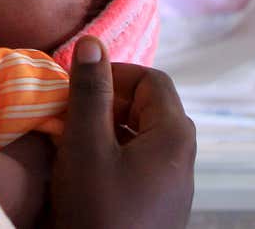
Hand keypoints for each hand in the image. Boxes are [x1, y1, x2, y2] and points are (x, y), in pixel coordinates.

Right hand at [49, 37, 194, 228]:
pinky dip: (114, 155)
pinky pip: (140, 164)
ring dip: (107, 129)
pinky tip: (86, 171)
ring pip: (142, 136)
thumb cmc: (100, 211)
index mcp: (176, 135)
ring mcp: (174, 185)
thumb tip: (92, 43)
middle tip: (70, 113)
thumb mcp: (87, 147)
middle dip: (108, 102)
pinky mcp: (160, 205)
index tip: (76, 85)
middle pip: (149, 106)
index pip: (152, 79)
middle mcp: (184, 157)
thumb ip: (90, 93)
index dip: (113, 73)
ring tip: (73, 142)